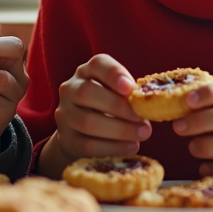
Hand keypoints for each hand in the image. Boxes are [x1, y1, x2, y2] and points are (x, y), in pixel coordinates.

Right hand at [38, 55, 152, 176]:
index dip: (114, 74)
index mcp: (86, 72)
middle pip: (87, 93)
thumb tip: (148, 103)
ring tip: (142, 134)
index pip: (97, 64)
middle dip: (118, 107)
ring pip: (87, 122)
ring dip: (119, 130)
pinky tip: (131, 146)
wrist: (81, 133)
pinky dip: (113, 147)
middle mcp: (70, 89)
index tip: (130, 88)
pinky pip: (88, 145)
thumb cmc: (108, 106)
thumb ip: (129, 93)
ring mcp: (65, 115)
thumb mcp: (116, 93)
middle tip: (142, 119)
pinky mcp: (66, 139)